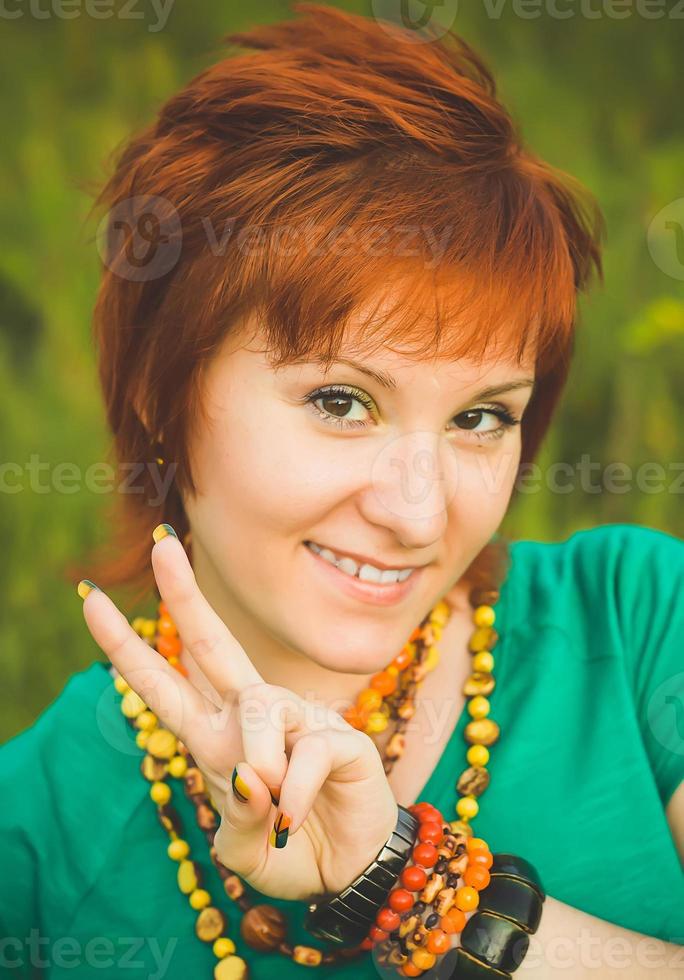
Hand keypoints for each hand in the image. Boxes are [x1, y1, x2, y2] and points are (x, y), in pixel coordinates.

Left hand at [79, 525, 398, 902]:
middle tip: (163, 545)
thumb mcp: (242, 848)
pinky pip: (305, 751)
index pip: (166, 685)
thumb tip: (248, 777)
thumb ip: (234, 817)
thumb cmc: (288, 851)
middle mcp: (252, 717)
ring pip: (259, 706)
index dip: (127, 647)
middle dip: (185, 596)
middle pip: (213, 644)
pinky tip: (294, 818)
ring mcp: (297, 720)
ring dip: (256, 759)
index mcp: (218, 737)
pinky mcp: (338, 737)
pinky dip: (292, 794)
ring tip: (269, 806)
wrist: (348, 870)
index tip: (92, 602)